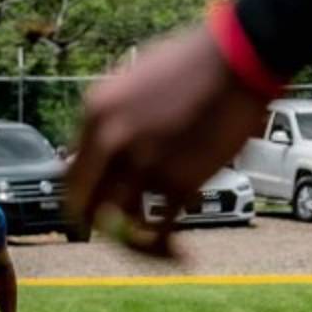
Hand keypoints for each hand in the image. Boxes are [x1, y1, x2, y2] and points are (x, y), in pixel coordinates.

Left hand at [67, 25, 268, 256]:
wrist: (240, 56)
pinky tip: (182, 255)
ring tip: (160, 250)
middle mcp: (111, 141)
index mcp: (96, 115)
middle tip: (121, 240)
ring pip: (121, 226)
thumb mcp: (132, 83)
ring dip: (138, 246)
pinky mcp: (179, 180)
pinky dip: (168, 250)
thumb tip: (96, 153)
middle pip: (84, 208)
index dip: (84, 202)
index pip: (71, 178)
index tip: (101, 214)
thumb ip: (111, 120)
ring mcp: (143, 162)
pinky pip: (160, 231)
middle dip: (101, 230)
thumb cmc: (192, 65)